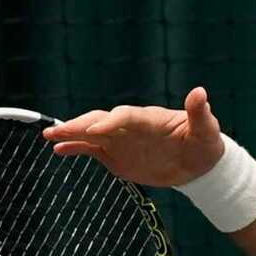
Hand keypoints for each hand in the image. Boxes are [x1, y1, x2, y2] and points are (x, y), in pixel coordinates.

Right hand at [42, 86, 225, 186]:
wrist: (198, 163)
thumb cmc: (204, 143)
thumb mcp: (206, 131)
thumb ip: (199, 113)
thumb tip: (200, 92)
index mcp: (149, 119)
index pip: (125, 116)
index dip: (110, 122)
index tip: (95, 132)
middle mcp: (130, 126)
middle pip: (100, 121)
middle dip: (80, 125)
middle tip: (58, 129)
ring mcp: (121, 140)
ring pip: (90, 134)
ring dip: (70, 133)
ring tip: (48, 134)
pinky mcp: (116, 154)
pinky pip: (91, 150)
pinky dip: (75, 148)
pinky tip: (57, 149)